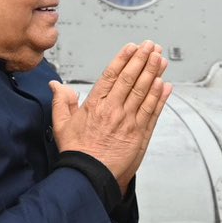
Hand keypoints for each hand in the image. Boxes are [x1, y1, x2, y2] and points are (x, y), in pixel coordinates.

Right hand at [52, 41, 171, 189]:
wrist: (89, 177)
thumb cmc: (77, 153)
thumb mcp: (62, 125)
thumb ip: (61, 102)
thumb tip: (56, 85)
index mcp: (95, 104)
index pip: (111, 75)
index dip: (124, 59)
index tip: (132, 47)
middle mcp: (113, 110)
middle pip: (131, 79)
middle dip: (142, 59)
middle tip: (151, 46)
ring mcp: (128, 122)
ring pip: (144, 92)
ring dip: (154, 73)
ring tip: (161, 58)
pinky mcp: (139, 135)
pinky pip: (152, 111)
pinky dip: (160, 97)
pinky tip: (165, 84)